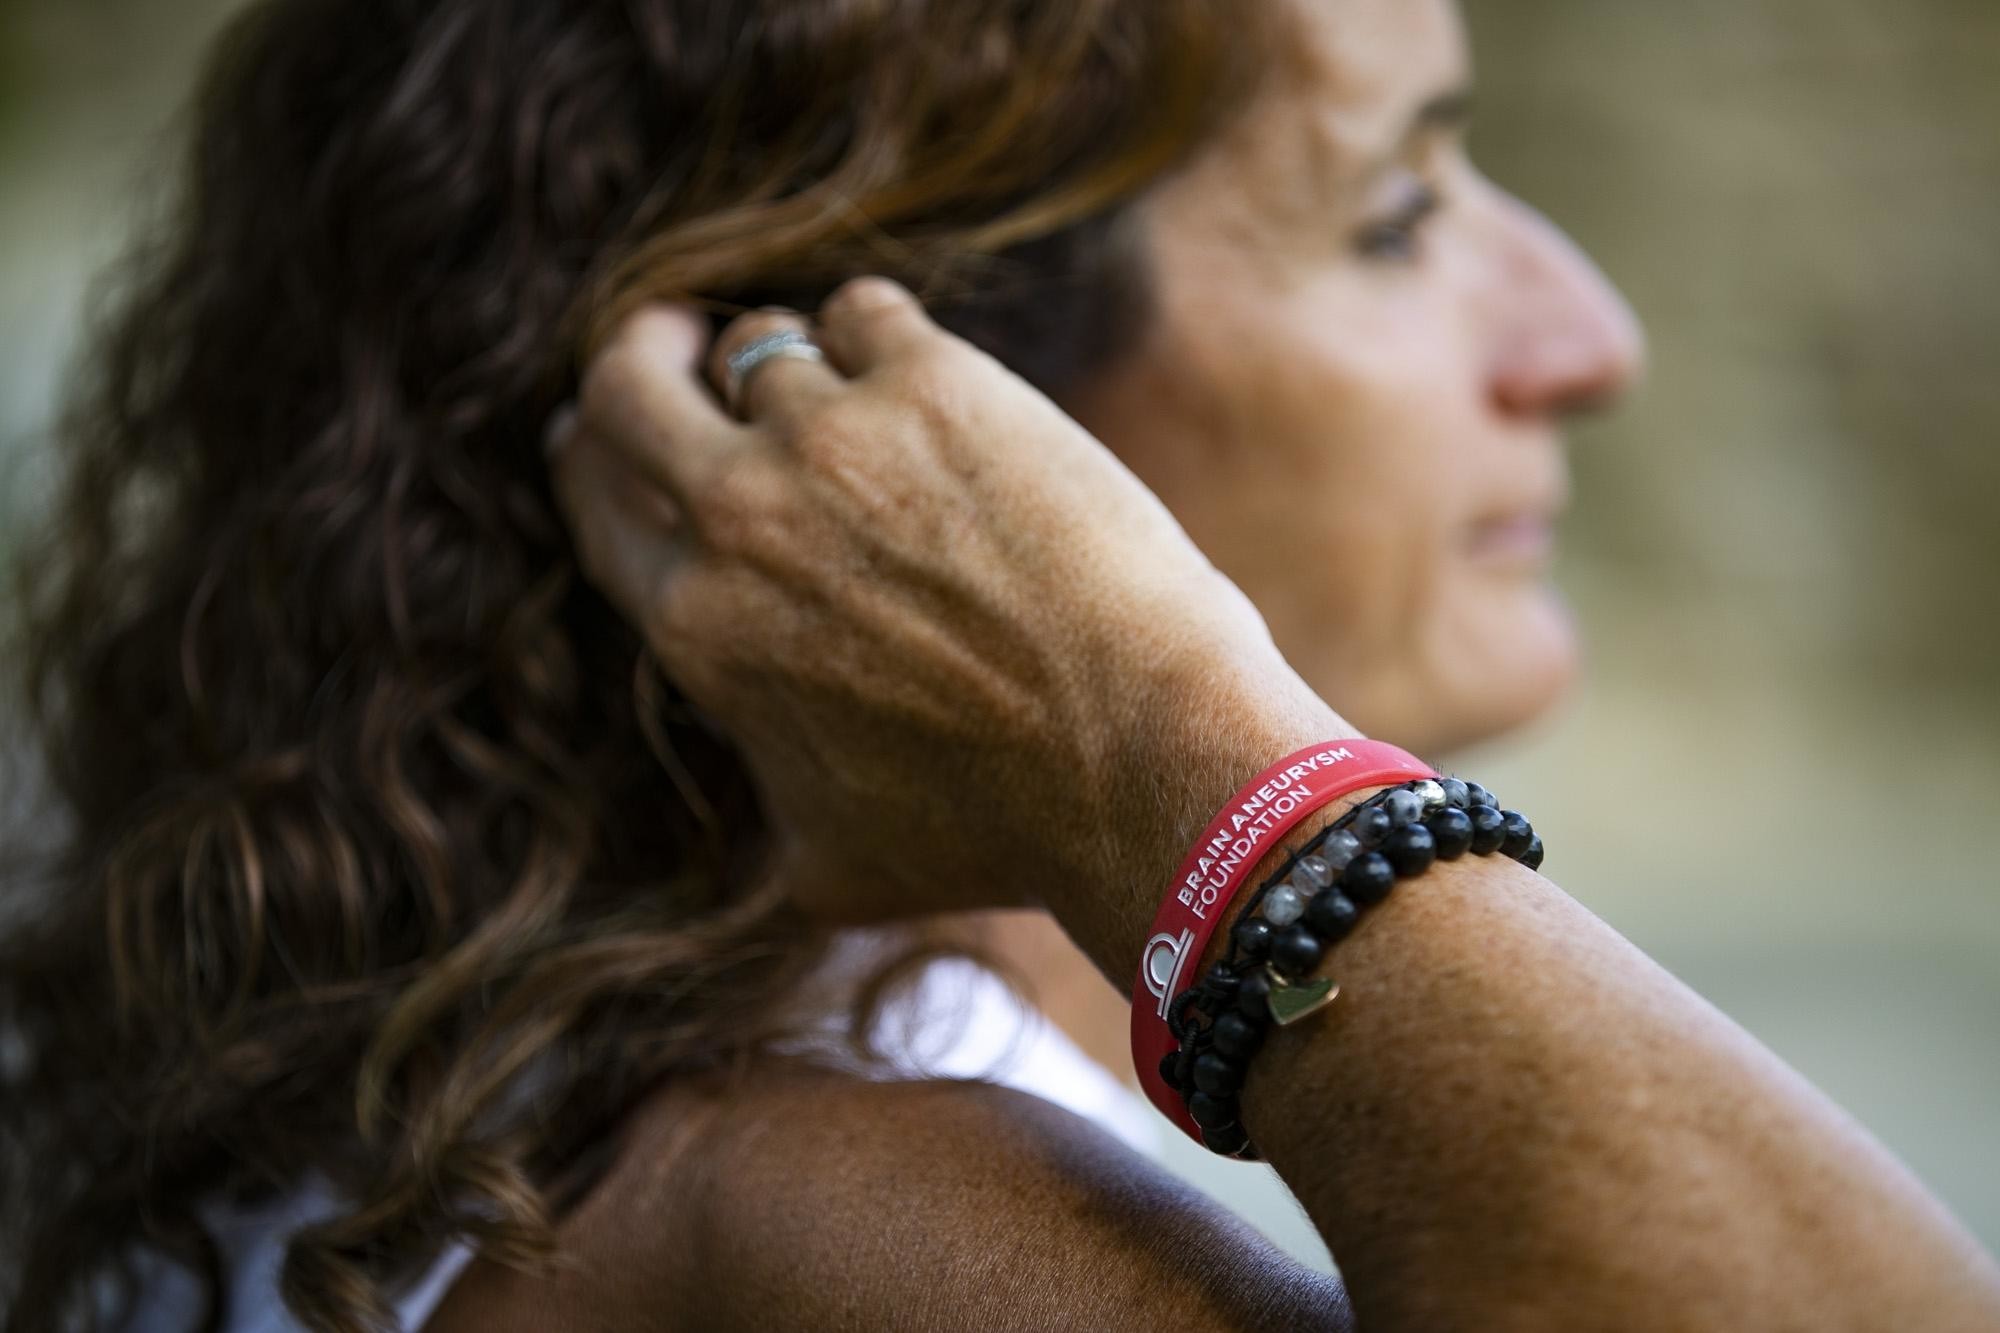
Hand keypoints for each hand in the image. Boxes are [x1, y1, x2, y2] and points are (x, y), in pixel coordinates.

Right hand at [546, 278, 1315, 921]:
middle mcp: (739, 518)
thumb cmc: (994, 832)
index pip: (593, 497)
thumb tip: (758, 778)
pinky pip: (862, 310)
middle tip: (681, 346)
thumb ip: (762, 794)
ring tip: (855, 397)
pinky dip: (879, 335)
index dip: (595, 453)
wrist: (1137, 760)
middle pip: (623, 381)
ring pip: (760, 340)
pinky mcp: (935, 382)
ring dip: (797, 363)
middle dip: (645, 355)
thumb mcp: (827, 860)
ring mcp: (829, 437)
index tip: (617, 432)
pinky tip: (931, 381)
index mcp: (697, 627)